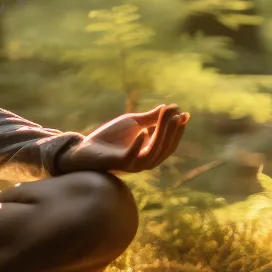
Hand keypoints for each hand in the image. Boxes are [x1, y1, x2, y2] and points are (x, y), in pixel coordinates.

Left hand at [57, 103, 188, 174]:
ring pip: (153, 152)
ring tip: (164, 118)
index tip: (184, 114)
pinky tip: (143, 132)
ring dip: (160, 134)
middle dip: (171, 130)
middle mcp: (145, 161)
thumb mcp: (133, 123)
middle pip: (164, 147)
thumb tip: (172, 107)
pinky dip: (138, 145)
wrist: (87, 147)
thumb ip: (151, 118)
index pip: (169, 142)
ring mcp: (133, 164)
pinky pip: (132, 157)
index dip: (178, 129)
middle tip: (176, 114)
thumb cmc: (110, 137)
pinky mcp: (120, 163)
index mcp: (150, 152)